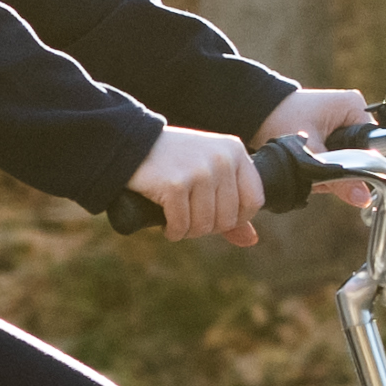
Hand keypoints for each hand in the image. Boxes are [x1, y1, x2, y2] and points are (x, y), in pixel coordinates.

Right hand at [128, 127, 267, 248]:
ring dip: (188, 231)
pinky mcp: (175, 184)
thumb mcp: (209, 173)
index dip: (235, 218)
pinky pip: (181, 226)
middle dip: (207, 227)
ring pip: (204, 225)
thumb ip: (232, 204)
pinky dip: (172, 231)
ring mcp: (199, 171)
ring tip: (177, 219)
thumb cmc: (174, 161)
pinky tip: (165, 223)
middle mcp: (222, 159)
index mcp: (235, 151)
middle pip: (228, 218)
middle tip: (189, 217)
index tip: (214, 215)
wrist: (132, 145)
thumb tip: (251, 240)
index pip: (254, 201)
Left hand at [252, 85, 378, 209]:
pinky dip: (320, 167)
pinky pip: (335, 160)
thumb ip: (338, 178)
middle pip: (360, 157)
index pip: (373, 146)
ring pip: (346, 162)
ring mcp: (342, 125)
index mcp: (354, 108)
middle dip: (337, 170)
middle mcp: (353, 114)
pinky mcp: (331, 135)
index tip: (338, 173)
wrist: (255, 112)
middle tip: (312, 167)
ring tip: (305, 164)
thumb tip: (363, 198)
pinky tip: (305, 164)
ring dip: (327, 171)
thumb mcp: (310, 152)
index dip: (360, 166)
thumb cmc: (280, 119)